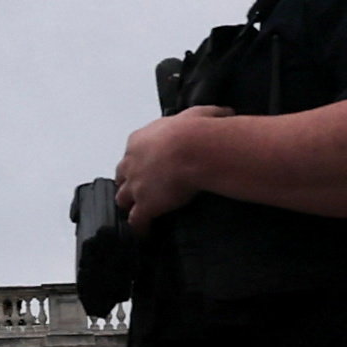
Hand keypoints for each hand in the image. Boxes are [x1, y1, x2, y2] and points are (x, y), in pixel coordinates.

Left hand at [112, 107, 230, 222]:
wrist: (194, 149)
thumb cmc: (195, 131)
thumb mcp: (199, 114)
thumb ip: (206, 114)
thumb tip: (223, 113)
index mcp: (139, 140)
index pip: (132, 153)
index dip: (138, 162)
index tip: (146, 167)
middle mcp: (132, 163)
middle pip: (122, 176)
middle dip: (128, 183)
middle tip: (138, 190)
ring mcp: (136, 185)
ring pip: (123, 199)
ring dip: (130, 205)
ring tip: (138, 212)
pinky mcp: (145, 205)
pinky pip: (137, 221)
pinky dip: (140, 228)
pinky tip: (146, 233)